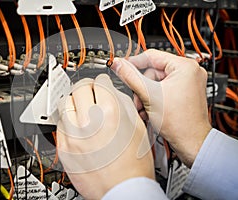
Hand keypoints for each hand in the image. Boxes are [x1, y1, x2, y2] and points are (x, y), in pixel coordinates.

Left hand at [56, 74, 153, 198]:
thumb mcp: (138, 127)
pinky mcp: (64, 147)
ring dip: (74, 101)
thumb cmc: (134, 164)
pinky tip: (77, 125)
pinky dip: (68, 120)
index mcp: (111, 114)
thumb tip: (111, 92)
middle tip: (90, 91)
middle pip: (79, 88)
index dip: (102, 81)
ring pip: (65, 103)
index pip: (100, 82)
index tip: (101, 84)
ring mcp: (74, 135)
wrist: (122, 189)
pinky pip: (60, 124)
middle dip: (87, 86)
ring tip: (81, 107)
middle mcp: (89, 121)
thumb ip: (123, 103)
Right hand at [110, 49, 211, 166]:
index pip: (151, 56)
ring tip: (144, 107)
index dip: (133, 63)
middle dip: (142, 87)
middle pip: (153, 71)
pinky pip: (163, 89)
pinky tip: (150, 110)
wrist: (191, 142)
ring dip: (145, 95)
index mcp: (185, 66)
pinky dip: (153, 98)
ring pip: (156, 82)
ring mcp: (188, 83)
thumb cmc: (179, 122)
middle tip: (138, 99)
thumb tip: (118, 64)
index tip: (121, 67)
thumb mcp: (148, 95)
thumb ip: (130, 76)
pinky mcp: (185, 93)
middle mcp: (189, 72)